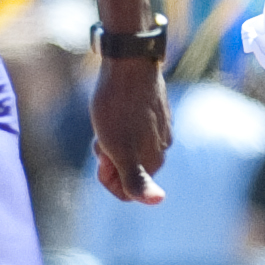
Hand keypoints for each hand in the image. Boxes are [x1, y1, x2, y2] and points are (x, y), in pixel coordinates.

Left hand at [90, 58, 171, 203]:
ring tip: (106, 121)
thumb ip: (136, 180)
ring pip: (131, 149)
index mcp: (154, 162)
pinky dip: (120, 127)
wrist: (129, 63)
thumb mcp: (120, 150)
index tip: (101, 157)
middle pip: (129, 171)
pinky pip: (135, 131)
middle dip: (111, 159)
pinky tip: (114, 110)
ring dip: (113, 142)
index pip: (128, 192)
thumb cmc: (119, 108)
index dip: (108, 179)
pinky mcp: (156, 111)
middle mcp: (163, 148)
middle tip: (101, 136)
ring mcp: (161, 128)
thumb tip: (158, 201)